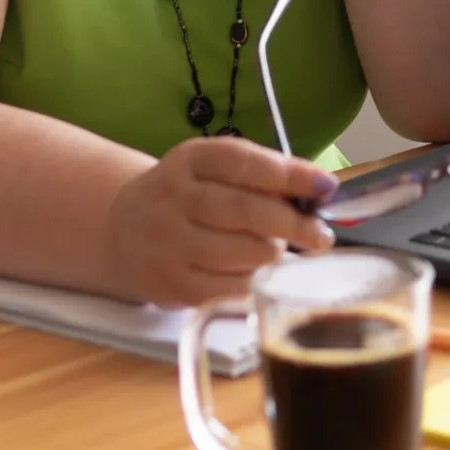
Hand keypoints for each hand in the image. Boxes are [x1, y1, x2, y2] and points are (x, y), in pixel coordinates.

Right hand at [105, 138, 339, 305]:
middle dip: (293, 224)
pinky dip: (255, 283)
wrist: (122, 229)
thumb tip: (319, 190)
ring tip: (280, 252)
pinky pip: (229, 289)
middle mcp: (173, 198)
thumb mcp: (214, 170)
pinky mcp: (170, 285)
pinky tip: (260, 276)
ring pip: (242, 253)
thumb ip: (261, 174)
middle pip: (245, 210)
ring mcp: (168, 243)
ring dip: (274, 254)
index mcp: (189, 159)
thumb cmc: (189, 196)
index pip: (243, 162)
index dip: (290, 174)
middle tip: (320, 235)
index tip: (326, 187)